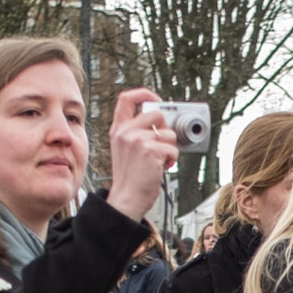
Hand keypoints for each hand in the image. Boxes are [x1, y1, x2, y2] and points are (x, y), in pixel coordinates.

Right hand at [104, 88, 181, 222]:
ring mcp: (138, 140)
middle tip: (161, 146)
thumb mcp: (125, 149)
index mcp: (118, 129)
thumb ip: (136, 132)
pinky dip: (172, 160)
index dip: (144, 94)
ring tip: (158, 161)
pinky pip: (173, 149)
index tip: (155, 99)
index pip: (127, 98)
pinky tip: (161, 167)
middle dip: (165, 130)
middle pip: (157, 114)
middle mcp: (126, 132)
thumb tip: (160, 122)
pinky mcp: (151, 151)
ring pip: (169, 134)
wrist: (126, 199)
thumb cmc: (130, 178)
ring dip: (170, 149)